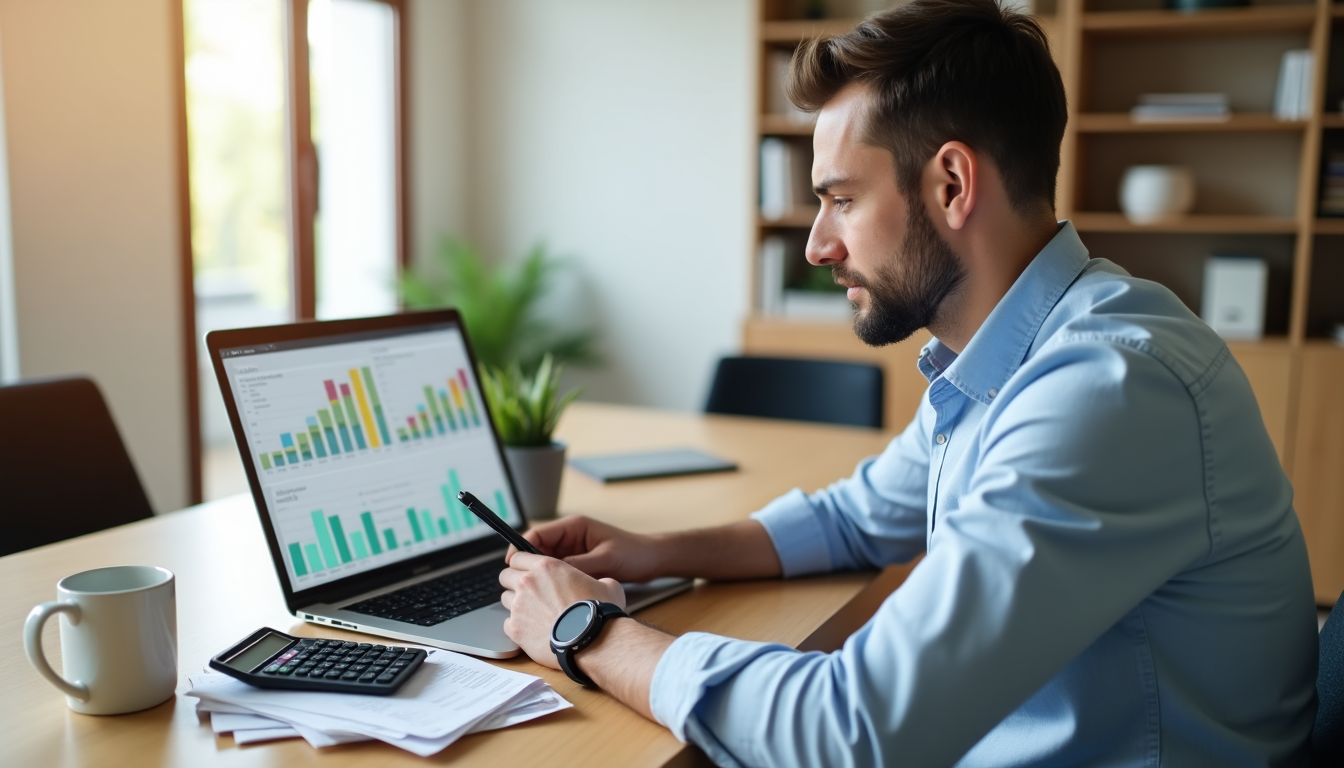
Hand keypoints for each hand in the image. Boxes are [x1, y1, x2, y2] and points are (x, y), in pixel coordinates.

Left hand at [499, 553, 625, 668]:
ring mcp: (519, 606)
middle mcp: (528, 583)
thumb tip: (603, 584)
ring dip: (515, 603)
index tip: (527, 572)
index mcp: (547, 566)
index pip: (519, 556)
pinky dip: (516, 625)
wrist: (593, 641)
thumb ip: (595, 580)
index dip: (523, 564)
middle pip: (505, 575)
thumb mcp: (607, 585)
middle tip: (529, 592)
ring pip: (505, 599)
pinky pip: (507, 623)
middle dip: (514, 581)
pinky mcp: (515, 629)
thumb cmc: (600, 612)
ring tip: (532, 613)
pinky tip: (531, 630)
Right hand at [516, 516, 663, 582]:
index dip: (521, 548)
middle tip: (522, 585)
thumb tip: (552, 573)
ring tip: (536, 594)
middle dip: (528, 566)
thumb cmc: (633, 553)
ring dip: (540, 577)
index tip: (512, 564)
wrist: (652, 560)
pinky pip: (556, 574)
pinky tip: (551, 597)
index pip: (537, 534)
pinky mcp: (576, 565)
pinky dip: (552, 583)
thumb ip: (578, 565)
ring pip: (544, 565)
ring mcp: (572, 552)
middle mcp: (569, 537)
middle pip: (536, 550)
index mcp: (574, 527)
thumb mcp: (604, 559)